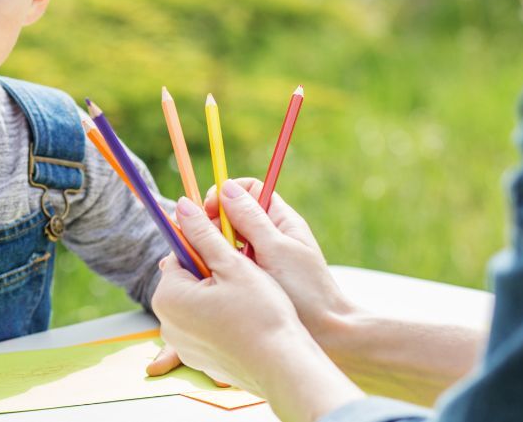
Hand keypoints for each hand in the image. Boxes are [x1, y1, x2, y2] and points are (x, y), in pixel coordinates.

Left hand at [152, 195, 307, 393]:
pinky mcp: (202, 360)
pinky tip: (250, 319)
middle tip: (245, 270)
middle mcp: (168, 324)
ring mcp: (185, 345)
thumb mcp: (232, 264)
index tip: (229, 243)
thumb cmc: (260, 314)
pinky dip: (224, 319)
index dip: (205, 244)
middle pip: (187, 280)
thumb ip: (203, 233)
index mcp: (168, 297)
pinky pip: (208, 328)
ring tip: (251, 295)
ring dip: (219, 294)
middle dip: (212, 270)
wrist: (284, 368)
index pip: (178, 255)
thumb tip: (182, 206)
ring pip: (199, 304)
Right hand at [204, 179, 356, 344]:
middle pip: (231, 215)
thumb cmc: (306, 291)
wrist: (326, 334)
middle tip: (199, 240)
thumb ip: (251, 219)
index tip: (209, 208)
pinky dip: (214, 266)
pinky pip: (226, 265)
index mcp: (280, 221)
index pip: (249, 190)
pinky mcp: (251, 280)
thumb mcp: (276, 250)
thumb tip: (226, 187)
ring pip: (225, 241)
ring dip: (210, 246)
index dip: (225, 194)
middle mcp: (268, 236)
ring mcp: (258, 259)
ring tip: (196, 262)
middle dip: (211, 222)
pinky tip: (203, 279)